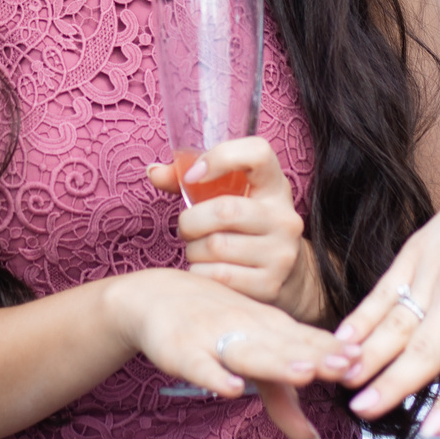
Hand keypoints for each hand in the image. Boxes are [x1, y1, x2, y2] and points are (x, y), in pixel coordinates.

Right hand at [103, 268, 359, 438]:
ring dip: (275, 362)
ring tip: (303, 374)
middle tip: (346, 365)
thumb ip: (281, 401)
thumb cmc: (212, 326)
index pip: (307, 340)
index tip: (363, 364)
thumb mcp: (251, 358)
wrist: (154, 296)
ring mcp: (215, 338)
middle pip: (285, 346)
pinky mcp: (182, 351)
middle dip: (315, 356)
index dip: (332, 352)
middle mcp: (248, 329)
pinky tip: (232, 389)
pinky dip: (215, 376)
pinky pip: (200, 365)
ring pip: (249, 353)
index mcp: (269, 329)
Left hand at [143, 136, 323, 320]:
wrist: (287, 277)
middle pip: (224, 210)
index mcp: (274, 186)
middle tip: (187, 228)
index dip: (220, 157)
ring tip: (199, 251)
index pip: (257, 153)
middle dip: (191, 221)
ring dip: (193, 250)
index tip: (193, 176)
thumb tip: (152, 172)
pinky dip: (200, 274)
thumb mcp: (229, 197)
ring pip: (215, 246)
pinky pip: (216, 276)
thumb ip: (191, 182)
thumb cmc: (244, 228)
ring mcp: (280, 254)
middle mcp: (284, 218)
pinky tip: (207, 271)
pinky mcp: (270, 285)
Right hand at [336, 141, 439, 435]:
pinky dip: (361, 316)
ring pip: (394, 320)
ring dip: (367, 354)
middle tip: (364, 413)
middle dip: (391, 383)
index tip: (432, 432)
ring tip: (343, 383)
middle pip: (422, 346)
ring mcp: (434, 267)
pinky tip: (342, 340)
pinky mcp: (416, 250)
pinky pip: (383, 290)